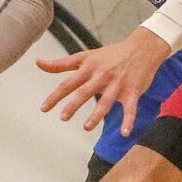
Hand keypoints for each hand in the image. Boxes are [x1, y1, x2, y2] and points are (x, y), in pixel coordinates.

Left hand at [37, 28, 169, 136]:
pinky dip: (129, 120)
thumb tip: (38, 63)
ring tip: (86, 127)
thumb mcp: (85, 56)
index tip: (44, 108)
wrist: (143, 48)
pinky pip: (131, 108)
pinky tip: (125, 133)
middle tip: (63, 117)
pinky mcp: (133, 91)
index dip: (55, 96)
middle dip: (73, 104)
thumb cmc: (111, 54)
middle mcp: (102, 76)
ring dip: (97, 115)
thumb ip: (61, 63)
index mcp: (89, 68)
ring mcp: (118, 84)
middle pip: (85, 91)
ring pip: (106, 101)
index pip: (68, 83)